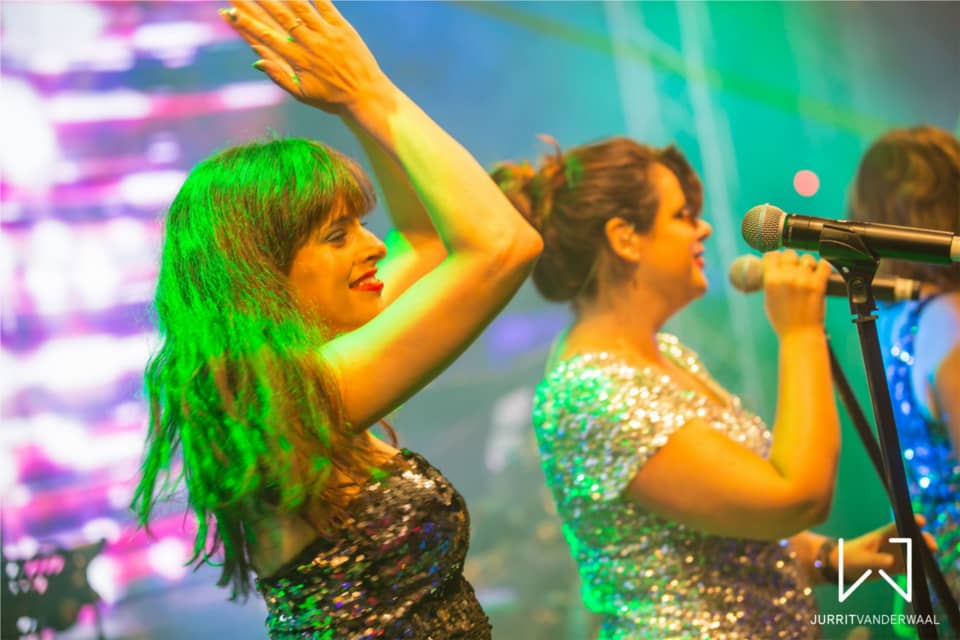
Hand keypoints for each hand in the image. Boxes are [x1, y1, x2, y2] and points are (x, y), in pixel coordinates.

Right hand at [220, 0, 392, 115]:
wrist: (366, 97)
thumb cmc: (333, 99)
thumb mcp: (302, 95)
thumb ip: (279, 77)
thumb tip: (256, 61)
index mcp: (296, 60)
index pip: (264, 38)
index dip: (245, 24)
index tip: (228, 12)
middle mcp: (308, 44)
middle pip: (278, 16)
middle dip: (258, 0)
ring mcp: (326, 34)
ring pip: (299, 6)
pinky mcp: (342, 27)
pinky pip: (325, 4)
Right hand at [762, 249, 830, 337]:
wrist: (800, 334)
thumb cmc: (783, 321)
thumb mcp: (768, 300)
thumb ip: (770, 282)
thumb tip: (773, 269)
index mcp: (772, 281)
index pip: (771, 256)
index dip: (773, 257)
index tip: (776, 260)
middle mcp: (787, 277)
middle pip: (788, 254)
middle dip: (789, 258)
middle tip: (791, 266)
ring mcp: (804, 280)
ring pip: (806, 258)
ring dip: (806, 263)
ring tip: (806, 271)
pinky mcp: (819, 284)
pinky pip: (824, 265)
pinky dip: (822, 266)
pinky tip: (819, 271)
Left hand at [831, 516, 936, 579]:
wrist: (841, 567)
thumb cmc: (848, 558)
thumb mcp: (860, 559)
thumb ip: (875, 560)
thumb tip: (891, 561)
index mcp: (882, 535)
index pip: (898, 525)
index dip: (911, 521)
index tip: (922, 522)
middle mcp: (891, 543)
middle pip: (911, 538)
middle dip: (924, 541)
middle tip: (932, 548)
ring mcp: (894, 554)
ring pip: (914, 553)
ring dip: (922, 557)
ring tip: (927, 565)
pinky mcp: (895, 566)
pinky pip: (909, 567)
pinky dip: (915, 571)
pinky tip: (919, 578)